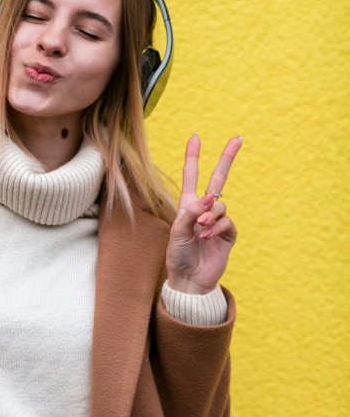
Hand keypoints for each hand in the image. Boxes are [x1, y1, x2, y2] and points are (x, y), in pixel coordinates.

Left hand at [166, 134, 241, 294]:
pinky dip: (216, 227)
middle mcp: (205, 209)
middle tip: (238, 138)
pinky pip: (227, 222)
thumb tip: (209, 197)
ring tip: (200, 228)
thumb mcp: (178, 231)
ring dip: (210, 214)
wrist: (189, 280)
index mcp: (188, 204)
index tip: (196, 137)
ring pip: (220, 204)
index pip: (192, 175)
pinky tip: (206, 237)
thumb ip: (191, 212)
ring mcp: (218, 221)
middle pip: (218, 178)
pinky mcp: (228, 234)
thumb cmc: (178, 254)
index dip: (193, 156)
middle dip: (227, 158)